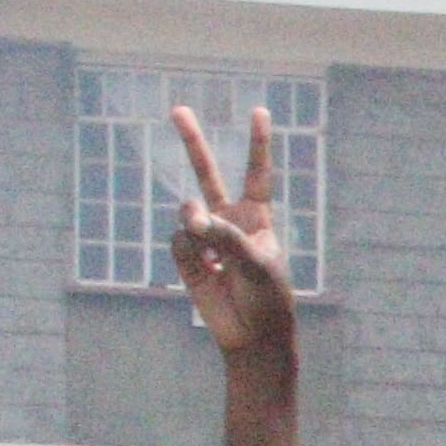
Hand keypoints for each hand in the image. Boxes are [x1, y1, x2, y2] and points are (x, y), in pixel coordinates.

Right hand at [169, 104, 297, 369]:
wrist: (252, 336)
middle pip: (207, 173)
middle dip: (192, 142)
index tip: (259, 111)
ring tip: (216, 262)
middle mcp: (228, 220)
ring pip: (188, 216)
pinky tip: (207, 275)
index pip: (257, 173)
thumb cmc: (267, 299)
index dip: (257, 143)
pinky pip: (179, 242)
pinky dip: (191, 257)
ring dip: (198, 233)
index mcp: (256, 217)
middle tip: (178, 109)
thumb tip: (189, 217)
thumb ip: (225, 236)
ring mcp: (205, 236)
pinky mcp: (187, 256)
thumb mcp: (256, 265)